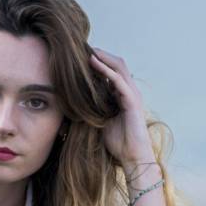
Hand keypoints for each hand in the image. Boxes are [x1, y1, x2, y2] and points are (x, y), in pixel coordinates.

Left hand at [89, 47, 154, 169]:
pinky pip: (118, 80)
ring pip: (119, 67)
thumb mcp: (100, 120)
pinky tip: (93, 63)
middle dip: (100, 54)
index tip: (80, 55)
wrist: (132, 157)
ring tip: (87, 49)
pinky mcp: (132, 101)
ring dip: (102, 56)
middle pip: (117, 63)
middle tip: (82, 47)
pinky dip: (106, 70)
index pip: (111, 71)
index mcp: (122, 95)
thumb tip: (73, 101)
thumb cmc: (118, 143)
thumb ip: (92, 107)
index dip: (98, 61)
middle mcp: (129, 91)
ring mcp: (132, 94)